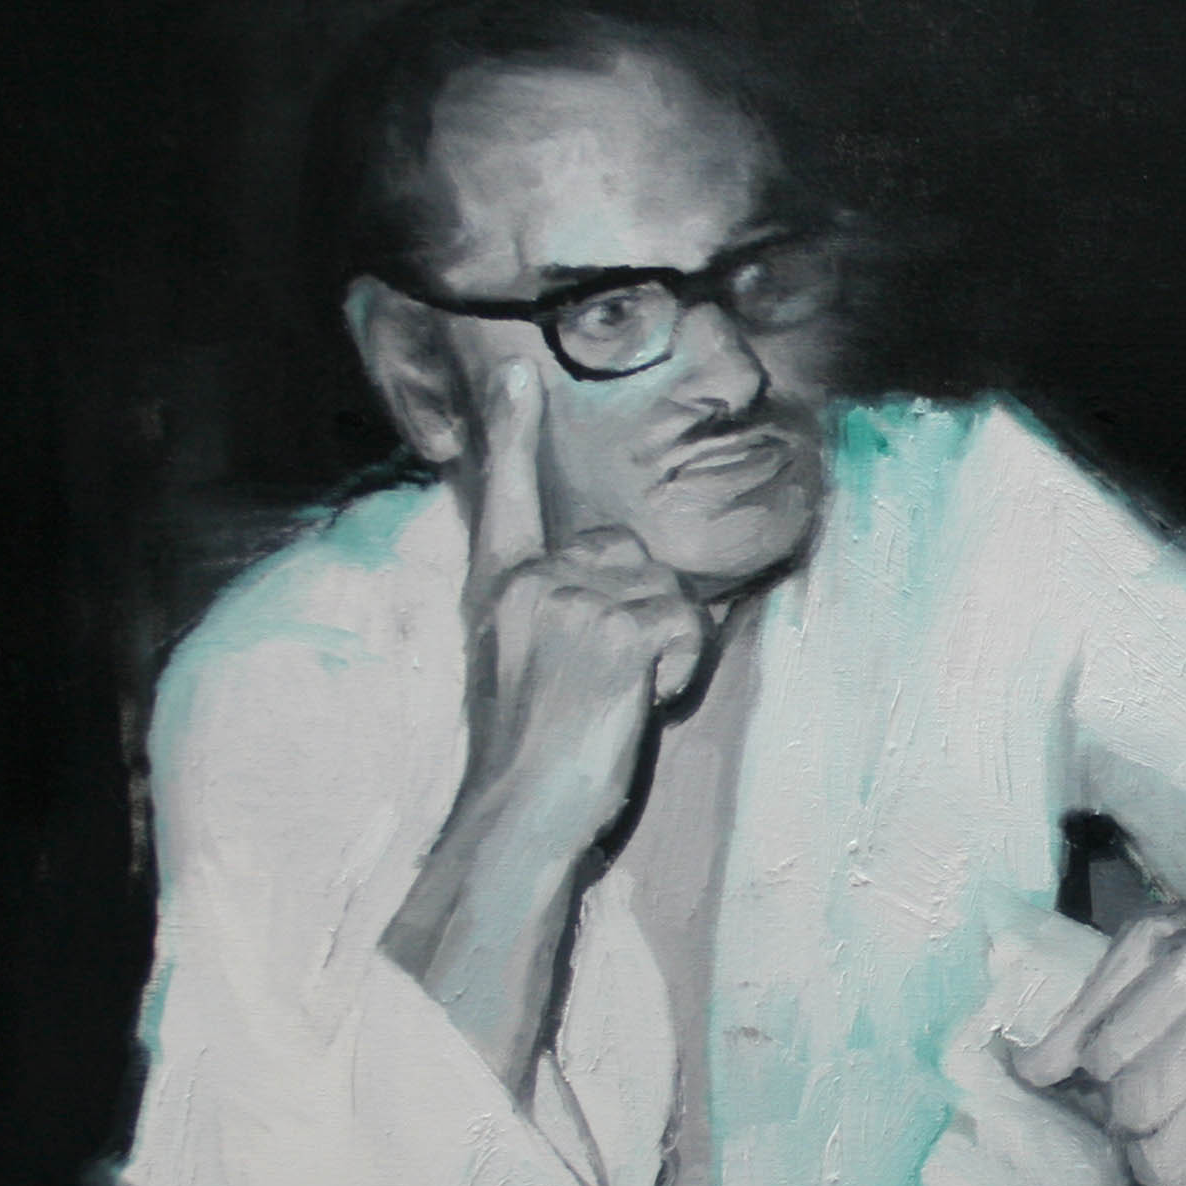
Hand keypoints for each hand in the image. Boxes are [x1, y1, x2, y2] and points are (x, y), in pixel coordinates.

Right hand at [459, 361, 710, 849]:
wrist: (522, 812)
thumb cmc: (529, 753)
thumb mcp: (518, 661)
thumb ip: (549, 608)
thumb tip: (610, 575)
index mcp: (498, 588)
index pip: (504, 497)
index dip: (510, 433)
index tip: (516, 373)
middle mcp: (532, 581)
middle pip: (627, 548)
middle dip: (643, 605)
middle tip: (609, 679)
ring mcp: (574, 600)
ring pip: (665, 587)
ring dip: (665, 641)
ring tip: (619, 696)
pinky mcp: (618, 628)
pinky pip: (687, 626)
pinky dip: (680, 668)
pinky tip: (639, 704)